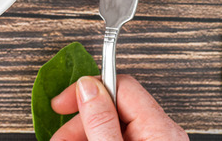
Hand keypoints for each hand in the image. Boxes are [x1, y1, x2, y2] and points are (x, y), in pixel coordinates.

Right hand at [50, 74, 187, 140]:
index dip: (88, 89)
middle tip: (59, 136)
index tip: (62, 102)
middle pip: (114, 108)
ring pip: (113, 126)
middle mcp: (162, 135)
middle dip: (80, 119)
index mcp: (159, 130)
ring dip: (83, 132)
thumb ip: (101, 121)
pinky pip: (118, 138)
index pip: (121, 85)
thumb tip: (88, 86)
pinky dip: (95, 139)